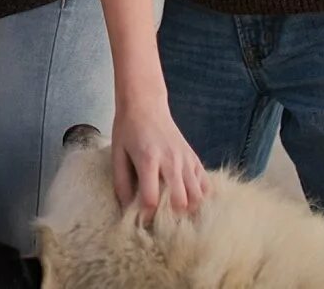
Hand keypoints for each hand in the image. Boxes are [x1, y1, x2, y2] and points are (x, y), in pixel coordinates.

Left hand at [112, 97, 208, 222]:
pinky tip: (189, 199)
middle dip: (172, 216)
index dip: (146, 215)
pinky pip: (206, 184)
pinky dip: (201, 196)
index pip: (151, 198)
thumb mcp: (117, 153)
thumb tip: (126, 208)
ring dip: (188, 209)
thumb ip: (121, 182)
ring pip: (198, 196)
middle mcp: (171, 160)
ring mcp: (186, 159)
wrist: (145, 104)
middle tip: (162, 219)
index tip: (142, 219)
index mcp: (148, 159)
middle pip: (181, 201)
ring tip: (176, 211)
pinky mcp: (194, 157)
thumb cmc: (128, 129)